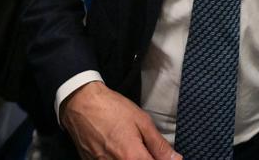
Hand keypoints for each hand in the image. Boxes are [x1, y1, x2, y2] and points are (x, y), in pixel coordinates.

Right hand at [60, 81, 180, 159]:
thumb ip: (159, 145)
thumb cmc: (112, 109)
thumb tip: (176, 159)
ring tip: (131, 148)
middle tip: (147, 151)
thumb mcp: (142, 122)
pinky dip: (119, 159)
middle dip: (148, 159)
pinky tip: (120, 150)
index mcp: (133, 157)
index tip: (166, 157)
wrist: (81, 104)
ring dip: (133, 159)